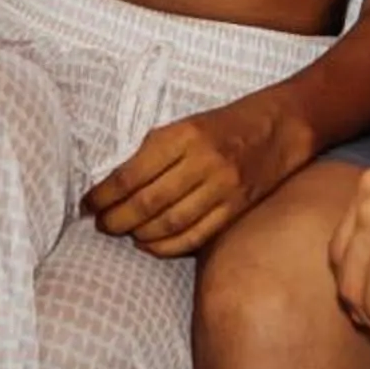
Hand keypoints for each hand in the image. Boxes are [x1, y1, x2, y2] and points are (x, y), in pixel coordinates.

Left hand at [82, 96, 303, 258]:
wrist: (283, 124)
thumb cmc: (227, 122)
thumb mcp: (187, 123)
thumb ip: (155, 150)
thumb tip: (115, 183)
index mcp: (184, 135)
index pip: (132, 172)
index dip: (104, 194)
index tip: (87, 203)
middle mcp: (203, 161)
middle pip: (148, 202)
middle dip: (116, 218)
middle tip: (100, 224)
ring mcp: (223, 187)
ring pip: (170, 223)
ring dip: (139, 234)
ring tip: (122, 233)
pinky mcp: (238, 207)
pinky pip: (197, 235)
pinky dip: (168, 246)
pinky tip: (150, 245)